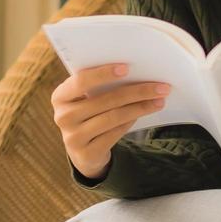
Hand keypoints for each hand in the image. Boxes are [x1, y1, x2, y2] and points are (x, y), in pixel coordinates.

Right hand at [51, 63, 170, 179]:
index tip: (126, 68)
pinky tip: (144, 113)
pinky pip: (115, 133)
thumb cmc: (88, 113)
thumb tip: (135, 73)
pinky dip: (131, 121)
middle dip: (136, 91)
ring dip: (140, 107)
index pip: (81, 81)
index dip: (103, 74)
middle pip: (105, 100)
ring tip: (159, 100)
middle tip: (161, 86)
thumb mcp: (84, 98)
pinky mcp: (87, 153)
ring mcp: (73, 138)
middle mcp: (63, 117)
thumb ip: (98, 86)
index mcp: (60, 97)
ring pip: (114, 117)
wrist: (81, 149)